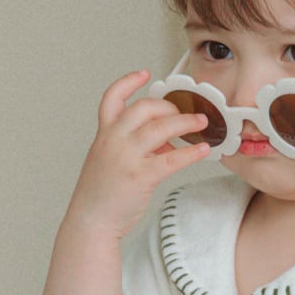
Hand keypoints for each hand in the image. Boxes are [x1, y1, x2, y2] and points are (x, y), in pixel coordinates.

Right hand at [65, 69, 210, 239]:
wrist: (91, 221)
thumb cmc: (101, 193)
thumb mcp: (110, 160)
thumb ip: (134, 145)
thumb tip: (166, 141)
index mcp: (104, 134)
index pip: (112, 98)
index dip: (129, 82)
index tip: (145, 73)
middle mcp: (113, 140)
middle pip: (143, 107)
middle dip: (169, 106)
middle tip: (185, 113)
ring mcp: (126, 157)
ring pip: (159, 128)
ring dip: (185, 122)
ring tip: (202, 123)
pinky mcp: (140, 176)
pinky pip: (171, 159)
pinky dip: (191, 152)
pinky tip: (203, 150)